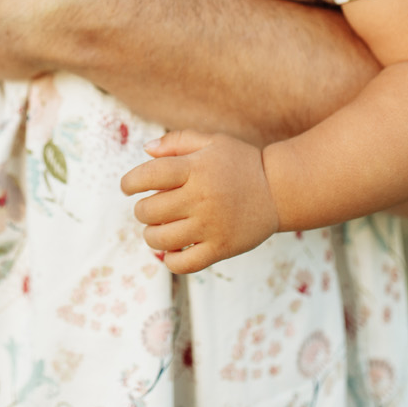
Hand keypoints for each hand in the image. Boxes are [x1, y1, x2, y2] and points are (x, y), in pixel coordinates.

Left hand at [120, 131, 280, 273]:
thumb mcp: (212, 142)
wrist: (280, 190)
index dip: (130, 182)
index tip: (127, 188)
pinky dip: (170, 261)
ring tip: (158, 228)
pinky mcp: (222, 248)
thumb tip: (145, 150)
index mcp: (196, 168)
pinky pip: (184, 264)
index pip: (149, 176)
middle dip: (142, 210)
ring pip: (161, 239)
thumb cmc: (241, 163)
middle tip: (149, 208)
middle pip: (150, 211)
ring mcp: (212, 225)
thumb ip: (177, 142)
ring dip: (151, 235)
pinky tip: (172, 250)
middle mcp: (202, 197)